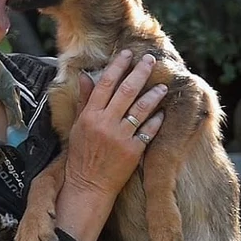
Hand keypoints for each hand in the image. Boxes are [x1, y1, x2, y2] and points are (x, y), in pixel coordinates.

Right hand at [63, 50, 164, 198]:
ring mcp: (120, 137)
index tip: (127, 54)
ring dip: (153, 95)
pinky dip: (156, 121)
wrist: (88, 186)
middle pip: (126, 91)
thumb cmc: (81, 156)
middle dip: (140, 72)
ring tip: (162, 86)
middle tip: (151, 60)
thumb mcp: (78, 127)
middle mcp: (105, 124)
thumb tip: (85, 77)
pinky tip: (162, 113)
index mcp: (90, 116)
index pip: (105, 84)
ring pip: (141, 109)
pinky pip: (148, 131)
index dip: (117, 66)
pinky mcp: (133, 151)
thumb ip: (84, 101)